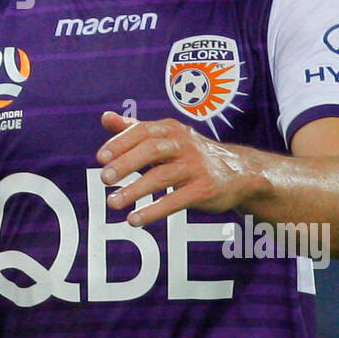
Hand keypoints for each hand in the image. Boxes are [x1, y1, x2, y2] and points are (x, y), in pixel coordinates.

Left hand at [95, 110, 255, 226]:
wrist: (238, 172)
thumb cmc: (191, 154)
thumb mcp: (166, 137)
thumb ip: (134, 129)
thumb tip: (105, 118)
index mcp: (171, 129)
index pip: (142, 131)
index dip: (120, 143)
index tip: (100, 157)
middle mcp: (184, 144)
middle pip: (152, 150)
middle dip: (126, 163)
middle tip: (104, 178)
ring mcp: (196, 167)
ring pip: (162, 177)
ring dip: (135, 190)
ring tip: (113, 202)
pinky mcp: (205, 189)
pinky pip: (176, 201)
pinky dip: (153, 211)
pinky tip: (135, 219)